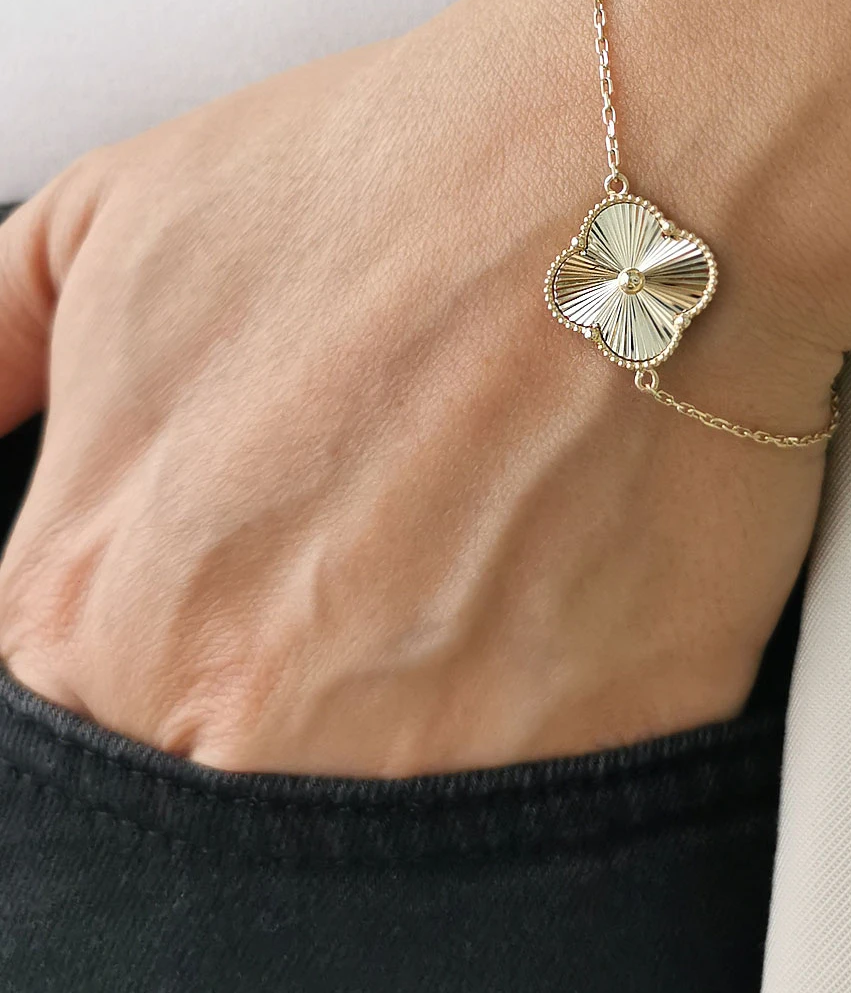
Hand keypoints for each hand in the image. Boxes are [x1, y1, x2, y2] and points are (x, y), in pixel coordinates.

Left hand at [0, 0, 848, 776]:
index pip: (77, 726)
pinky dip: (558, 703)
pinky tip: (570, 569)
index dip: (169, 641)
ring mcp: (430, 768)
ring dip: (424, 704)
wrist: (631, 173)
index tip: (243, 581)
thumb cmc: (385, 183)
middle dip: (284, 681)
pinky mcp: (600, 764)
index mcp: (96, 618)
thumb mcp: (104, 231)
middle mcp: (241, 724)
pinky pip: (552, 797)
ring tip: (479, 546)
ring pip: (391, 819)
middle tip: (370, 553)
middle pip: (228, 780)